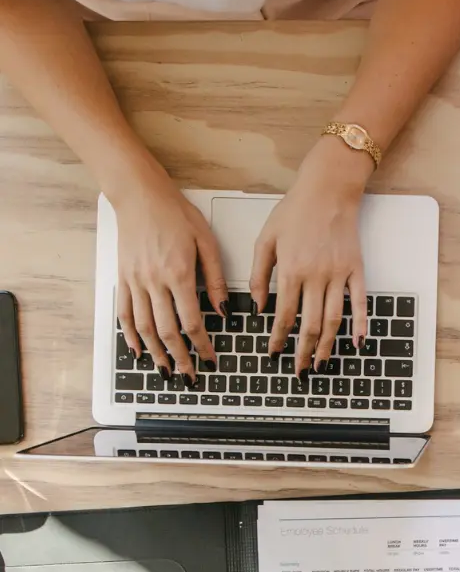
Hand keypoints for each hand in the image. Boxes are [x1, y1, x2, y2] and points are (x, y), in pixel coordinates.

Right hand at [111, 168, 226, 379]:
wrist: (140, 195)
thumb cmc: (176, 214)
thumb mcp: (206, 242)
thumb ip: (216, 279)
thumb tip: (224, 309)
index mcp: (179, 275)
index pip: (192, 322)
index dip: (202, 346)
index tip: (210, 359)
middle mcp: (154, 282)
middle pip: (167, 331)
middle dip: (180, 358)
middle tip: (190, 375)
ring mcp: (135, 281)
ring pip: (145, 327)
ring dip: (157, 353)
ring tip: (166, 371)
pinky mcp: (123, 278)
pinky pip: (125, 313)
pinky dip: (130, 335)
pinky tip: (138, 350)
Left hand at [250, 140, 369, 373]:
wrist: (329, 190)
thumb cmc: (294, 211)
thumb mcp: (266, 239)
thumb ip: (259, 274)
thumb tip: (260, 306)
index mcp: (291, 270)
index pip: (284, 315)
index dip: (278, 338)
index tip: (274, 352)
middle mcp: (316, 277)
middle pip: (310, 324)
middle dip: (303, 351)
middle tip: (298, 370)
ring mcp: (339, 275)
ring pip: (334, 319)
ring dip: (328, 346)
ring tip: (321, 363)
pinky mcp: (357, 270)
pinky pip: (360, 303)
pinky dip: (361, 325)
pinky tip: (357, 343)